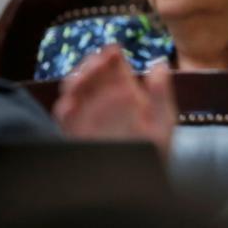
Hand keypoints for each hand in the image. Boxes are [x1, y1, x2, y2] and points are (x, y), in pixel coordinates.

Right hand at [54, 45, 176, 155]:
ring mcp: (89, 117)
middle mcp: (104, 101)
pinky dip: (64, 110)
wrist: (141, 178)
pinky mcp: (77, 133)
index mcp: (126, 93)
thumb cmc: (156, 150)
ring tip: (82, 78)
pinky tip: (70, 105)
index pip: (114, 68)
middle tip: (97, 62)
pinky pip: (65, 120)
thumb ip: (161, 92)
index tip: (112, 50)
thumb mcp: (163, 120)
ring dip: (75, 82)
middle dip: (91, 65)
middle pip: (91, 76)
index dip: (111, 56)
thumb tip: (160, 62)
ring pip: (75, 93)